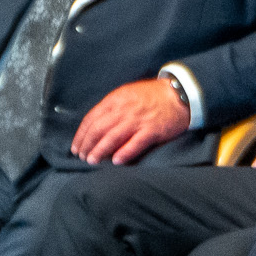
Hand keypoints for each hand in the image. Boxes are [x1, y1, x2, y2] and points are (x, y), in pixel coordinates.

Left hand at [72, 77, 190, 164]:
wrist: (179, 94)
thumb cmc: (152, 95)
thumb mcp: (127, 93)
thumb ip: (112, 107)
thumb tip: (96, 125)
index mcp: (116, 99)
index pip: (92, 118)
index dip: (81, 134)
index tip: (76, 146)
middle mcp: (124, 109)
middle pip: (99, 129)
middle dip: (87, 145)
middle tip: (82, 156)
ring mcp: (138, 120)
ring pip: (112, 138)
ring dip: (100, 151)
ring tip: (92, 161)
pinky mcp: (152, 131)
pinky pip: (135, 144)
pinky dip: (124, 153)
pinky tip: (116, 161)